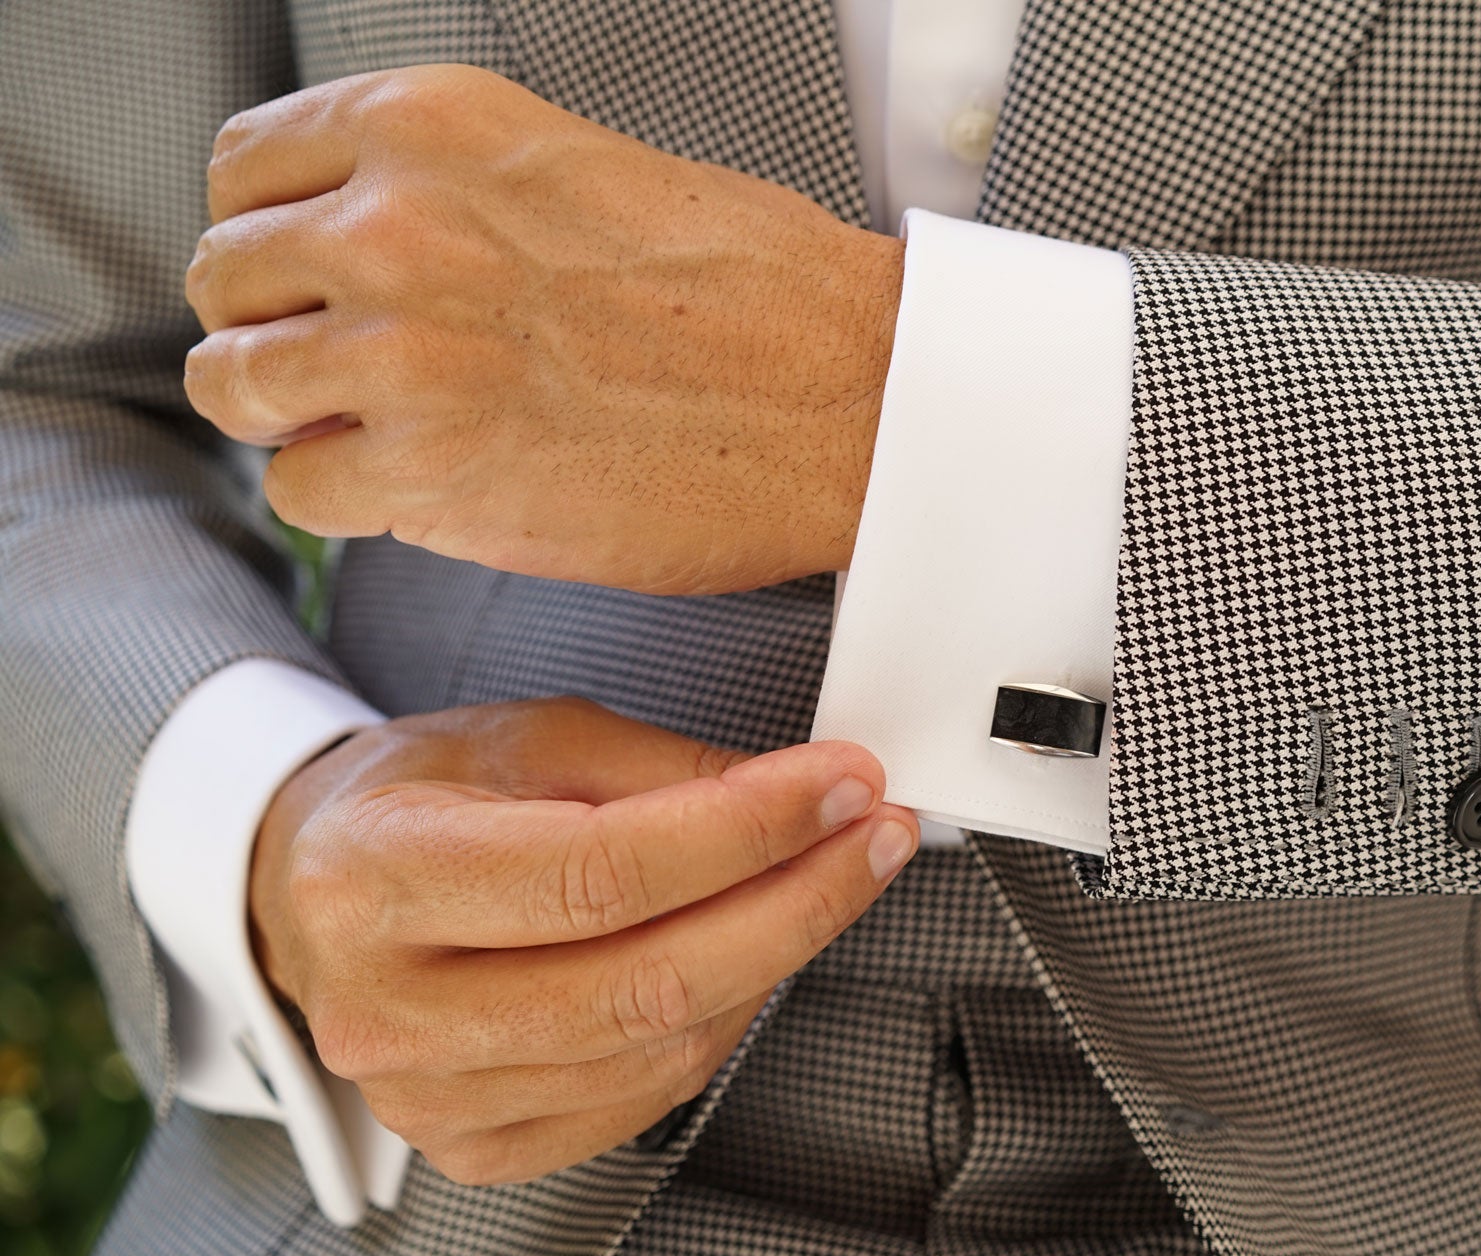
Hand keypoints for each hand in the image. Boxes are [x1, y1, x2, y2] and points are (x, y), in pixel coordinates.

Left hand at [184, 64, 902, 596]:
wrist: (852, 395)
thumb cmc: (758, 291)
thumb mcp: (582, 169)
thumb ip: (453, 193)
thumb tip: (370, 246)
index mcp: (431, 124)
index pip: (244, 167)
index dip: (274, 236)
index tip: (309, 280)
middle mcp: (394, 222)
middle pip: (223, 278)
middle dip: (277, 329)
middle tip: (350, 370)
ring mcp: (400, 349)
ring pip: (236, 387)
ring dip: (296, 418)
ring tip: (383, 434)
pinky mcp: (426, 469)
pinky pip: (300, 490)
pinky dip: (351, 500)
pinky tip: (431, 488)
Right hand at [249, 696, 918, 1184]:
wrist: (310, 893)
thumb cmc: (414, 803)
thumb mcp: (521, 738)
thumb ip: (659, 770)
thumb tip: (797, 796)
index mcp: (377, 877)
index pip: (599, 871)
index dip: (745, 831)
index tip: (842, 784)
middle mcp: (388, 1007)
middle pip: (644, 981)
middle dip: (795, 902)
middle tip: (872, 837)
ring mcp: (427, 1096)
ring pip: (659, 1048)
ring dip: (776, 960)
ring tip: (828, 880)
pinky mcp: (473, 1145)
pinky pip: (644, 1098)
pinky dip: (722, 1023)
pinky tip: (751, 954)